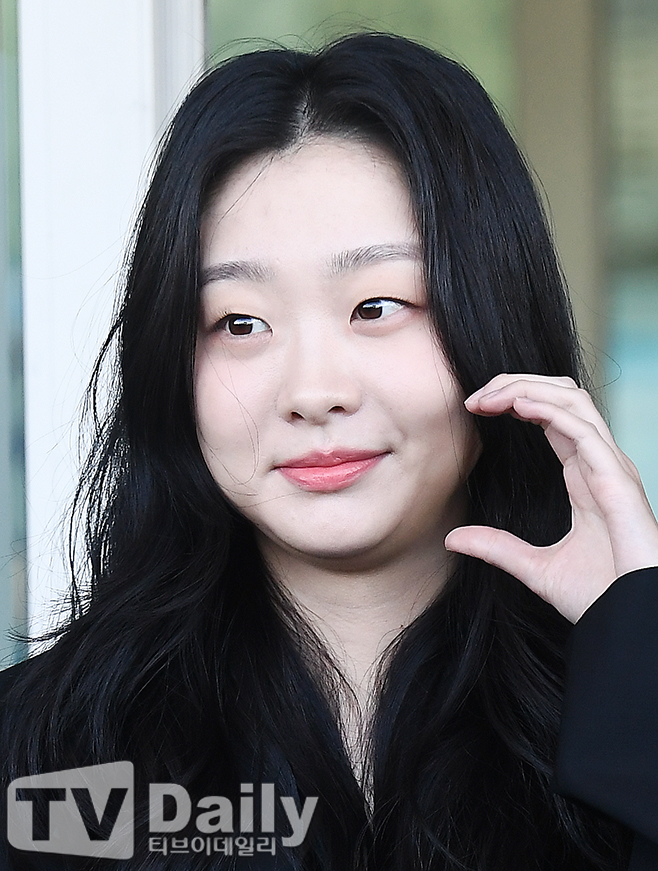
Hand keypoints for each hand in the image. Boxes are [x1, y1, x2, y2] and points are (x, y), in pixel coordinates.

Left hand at [444, 374, 657, 622]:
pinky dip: (549, 409)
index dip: (514, 400)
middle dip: (517, 384)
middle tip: (475, 396)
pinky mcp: (617, 480)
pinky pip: (583, 430)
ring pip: (573, 401)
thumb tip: (452, 538)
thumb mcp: (535, 568)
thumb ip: (497, 548)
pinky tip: (517, 406)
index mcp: (583, 476)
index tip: (475, 407)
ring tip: (488, 396)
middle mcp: (598, 463)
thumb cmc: (599, 597)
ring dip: (527, 389)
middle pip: (561, 396)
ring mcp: (610, 468)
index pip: (550, 416)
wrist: (632, 622)